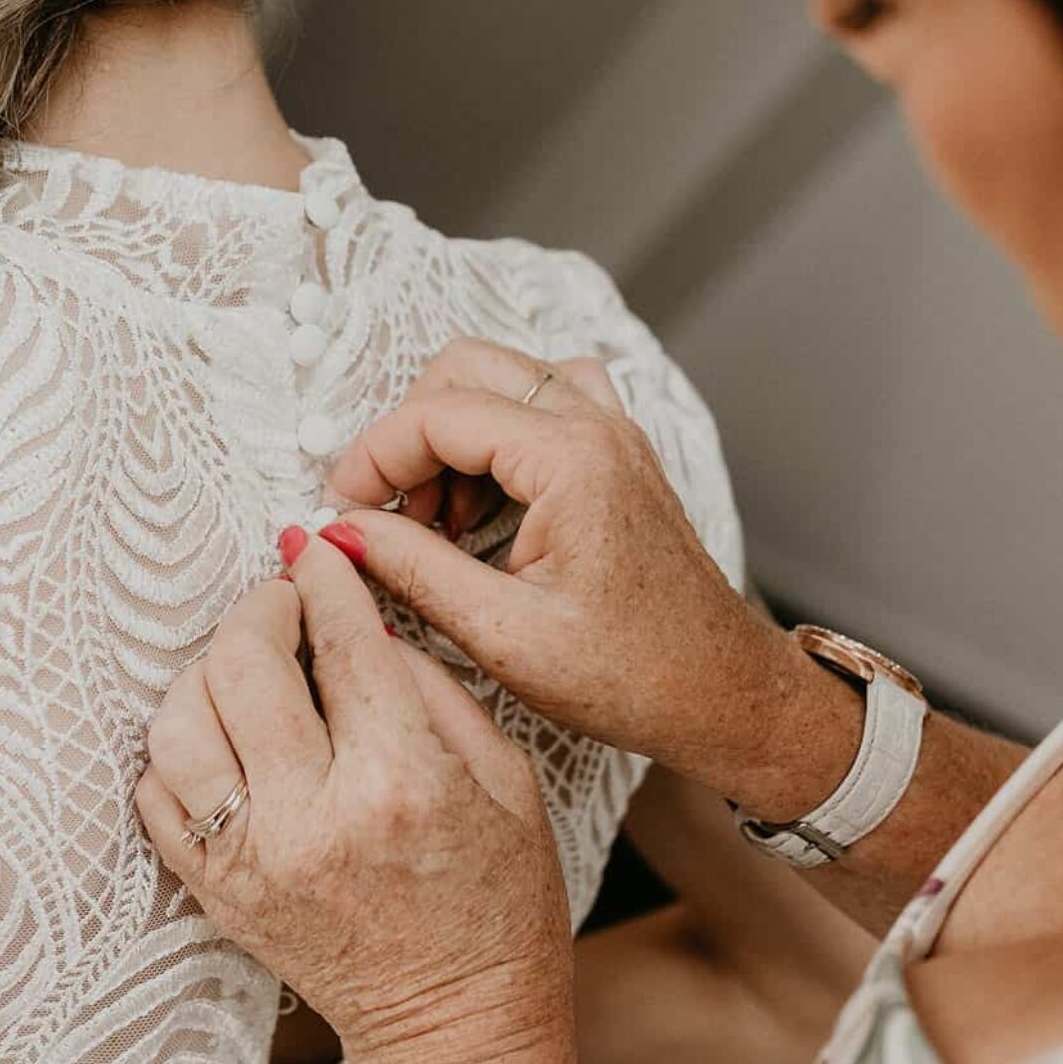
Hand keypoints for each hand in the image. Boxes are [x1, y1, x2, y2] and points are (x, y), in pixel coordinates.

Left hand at [135, 535, 574, 1063]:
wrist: (456, 1027)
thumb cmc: (498, 903)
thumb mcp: (507, 780)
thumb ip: (433, 687)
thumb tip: (362, 621)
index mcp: (399, 781)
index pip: (341, 643)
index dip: (323, 578)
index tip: (314, 547)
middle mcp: (312, 817)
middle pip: (242, 666)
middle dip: (260, 610)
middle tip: (283, 601)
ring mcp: (250, 860)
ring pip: (178, 724)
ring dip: (206, 674)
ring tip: (246, 668)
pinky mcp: (216, 891)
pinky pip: (156, 794)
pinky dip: (177, 749)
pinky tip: (219, 736)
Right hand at [322, 339, 857, 814]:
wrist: (723, 694)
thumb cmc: (634, 677)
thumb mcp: (504, 637)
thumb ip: (413, 571)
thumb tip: (339, 532)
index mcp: (573, 459)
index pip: (437, 413)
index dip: (372, 456)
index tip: (342, 509)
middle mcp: (598, 426)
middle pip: (465, 369)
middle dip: (409, 436)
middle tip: (387, 513)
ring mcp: (612, 434)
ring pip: (500, 381)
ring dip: (450, 436)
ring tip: (435, 525)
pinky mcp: (615, 456)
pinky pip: (537, 407)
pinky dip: (492, 442)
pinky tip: (480, 516)